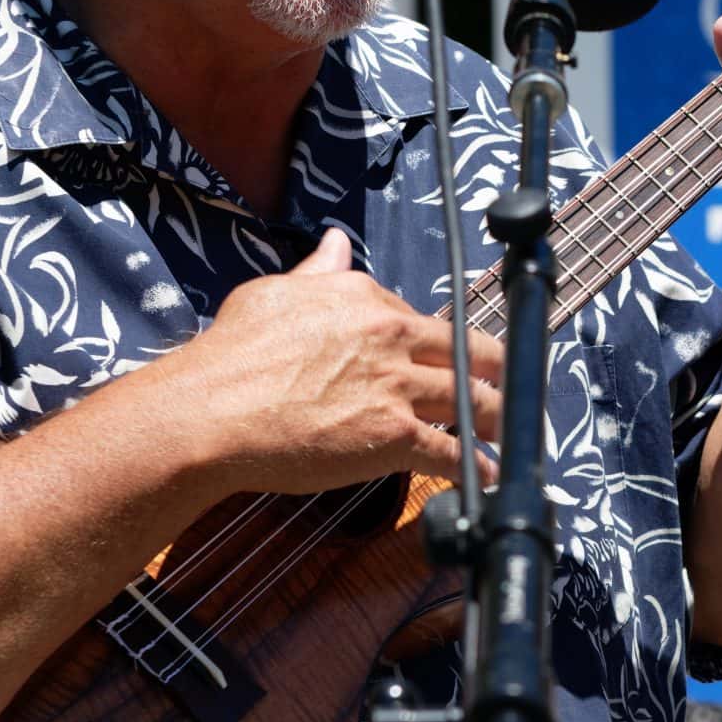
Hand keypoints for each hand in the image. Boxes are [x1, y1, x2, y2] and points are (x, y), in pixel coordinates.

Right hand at [165, 230, 502, 497]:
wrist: (208, 413)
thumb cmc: (230, 357)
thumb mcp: (273, 294)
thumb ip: (317, 273)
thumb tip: (336, 244)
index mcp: (365, 298)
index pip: (422, 319)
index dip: (439, 345)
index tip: (451, 359)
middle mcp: (391, 335)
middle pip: (468, 351)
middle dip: (498, 372)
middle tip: (513, 388)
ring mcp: (397, 385)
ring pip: (471, 399)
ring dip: (498, 418)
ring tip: (512, 433)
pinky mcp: (394, 434)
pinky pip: (452, 451)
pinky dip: (477, 466)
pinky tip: (489, 477)